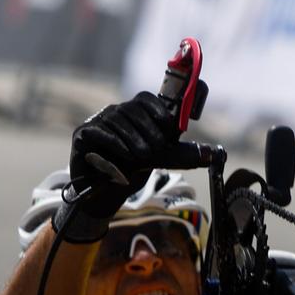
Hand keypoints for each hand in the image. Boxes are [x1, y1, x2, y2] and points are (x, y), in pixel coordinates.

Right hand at [56, 91, 203, 239]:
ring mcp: (96, 121)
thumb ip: (178, 153)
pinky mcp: (82, 135)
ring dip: (133, 140)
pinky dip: (114, 144)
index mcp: (132, 113)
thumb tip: (212, 155)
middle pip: (133, 109)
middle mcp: (113, 112)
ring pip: (117, 121)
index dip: (158, 110)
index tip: (169, 127)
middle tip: (157, 150)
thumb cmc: (131, 172)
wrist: (104, 195)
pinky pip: (100, 132)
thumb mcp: (158, 160)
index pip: (145, 99)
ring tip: (143, 158)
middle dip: (148, 130)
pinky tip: (125, 158)